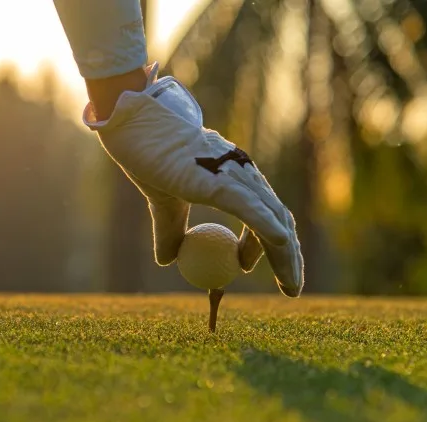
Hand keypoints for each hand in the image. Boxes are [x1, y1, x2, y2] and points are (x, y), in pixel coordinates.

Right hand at [83, 63, 303, 296]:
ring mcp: (235, 176)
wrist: (135, 126)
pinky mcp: (221, 181)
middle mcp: (242, 174)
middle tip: (291, 289)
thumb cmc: (148, 156)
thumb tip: (167, 260)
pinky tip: (280, 245)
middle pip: (279, 220)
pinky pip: (251, 210)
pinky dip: (267, 229)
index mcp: (232, 177)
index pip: (264, 214)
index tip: (244, 267)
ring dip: (286, 256)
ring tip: (291, 287)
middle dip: (289, 258)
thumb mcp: (163, 202)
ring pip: (272, 220)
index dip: (263, 246)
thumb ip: (170, 230)